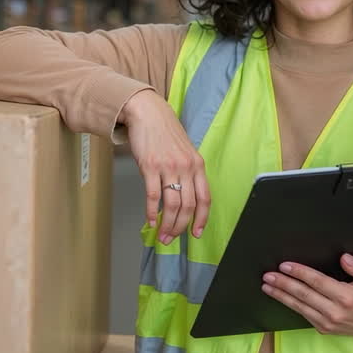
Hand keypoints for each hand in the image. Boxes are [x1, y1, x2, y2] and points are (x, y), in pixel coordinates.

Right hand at [119, 90, 210, 244]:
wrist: (148, 113)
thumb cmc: (166, 133)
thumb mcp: (185, 152)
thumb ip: (188, 173)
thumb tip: (185, 200)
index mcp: (198, 165)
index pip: (205, 199)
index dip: (201, 219)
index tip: (196, 233)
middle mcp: (186, 167)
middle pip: (188, 206)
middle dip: (180, 227)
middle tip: (172, 238)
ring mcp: (168, 167)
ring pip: (171, 204)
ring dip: (167, 224)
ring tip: (162, 235)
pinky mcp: (150, 166)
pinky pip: (152, 196)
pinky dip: (151, 212)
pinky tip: (150, 221)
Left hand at [262, 254, 352, 345]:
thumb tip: (344, 257)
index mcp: (347, 298)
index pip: (317, 282)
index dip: (300, 273)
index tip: (285, 265)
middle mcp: (335, 312)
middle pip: (304, 295)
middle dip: (284, 284)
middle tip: (268, 275)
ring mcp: (328, 323)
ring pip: (300, 307)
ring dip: (282, 295)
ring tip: (267, 286)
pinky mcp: (324, 329)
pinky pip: (304, 315)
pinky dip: (291, 305)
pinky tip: (281, 296)